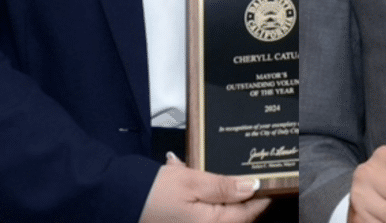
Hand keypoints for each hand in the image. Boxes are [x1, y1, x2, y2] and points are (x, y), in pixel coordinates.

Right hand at [139, 153, 269, 222]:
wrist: (114, 199)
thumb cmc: (151, 192)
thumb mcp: (192, 181)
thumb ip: (224, 186)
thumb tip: (253, 187)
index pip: (249, 212)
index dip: (261, 195)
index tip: (271, 179)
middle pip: (235, 214)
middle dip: (239, 193)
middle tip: (243, 171)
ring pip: (218, 212)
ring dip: (219, 193)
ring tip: (209, 174)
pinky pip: (202, 212)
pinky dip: (203, 197)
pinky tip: (193, 181)